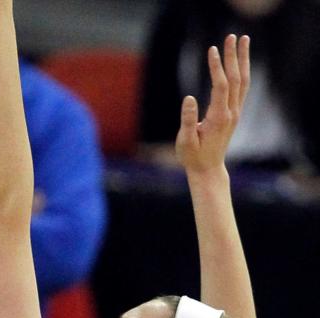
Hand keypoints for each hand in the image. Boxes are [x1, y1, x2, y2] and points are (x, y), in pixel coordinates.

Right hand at [176, 34, 249, 175]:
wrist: (208, 169)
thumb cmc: (193, 157)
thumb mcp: (185, 142)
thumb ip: (187, 120)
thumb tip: (189, 98)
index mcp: (218, 118)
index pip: (220, 86)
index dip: (216, 67)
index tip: (212, 50)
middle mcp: (230, 113)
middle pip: (235, 79)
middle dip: (233, 56)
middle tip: (231, 36)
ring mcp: (235, 112)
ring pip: (242, 81)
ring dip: (243, 60)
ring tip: (243, 40)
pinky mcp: (234, 113)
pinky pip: (242, 87)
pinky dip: (243, 71)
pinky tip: (241, 61)